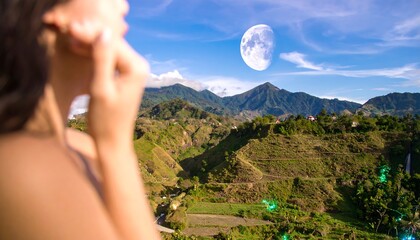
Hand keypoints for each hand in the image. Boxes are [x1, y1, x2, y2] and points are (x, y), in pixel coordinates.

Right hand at [68, 21, 148, 144]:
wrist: (112, 141)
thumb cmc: (105, 120)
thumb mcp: (100, 89)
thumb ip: (102, 60)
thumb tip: (104, 33)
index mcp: (136, 68)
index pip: (112, 42)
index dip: (91, 34)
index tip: (70, 31)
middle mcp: (139, 66)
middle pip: (113, 43)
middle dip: (91, 36)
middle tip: (69, 31)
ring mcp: (134, 70)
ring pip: (110, 48)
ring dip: (91, 43)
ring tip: (71, 38)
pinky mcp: (126, 75)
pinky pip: (110, 57)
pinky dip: (95, 53)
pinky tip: (79, 49)